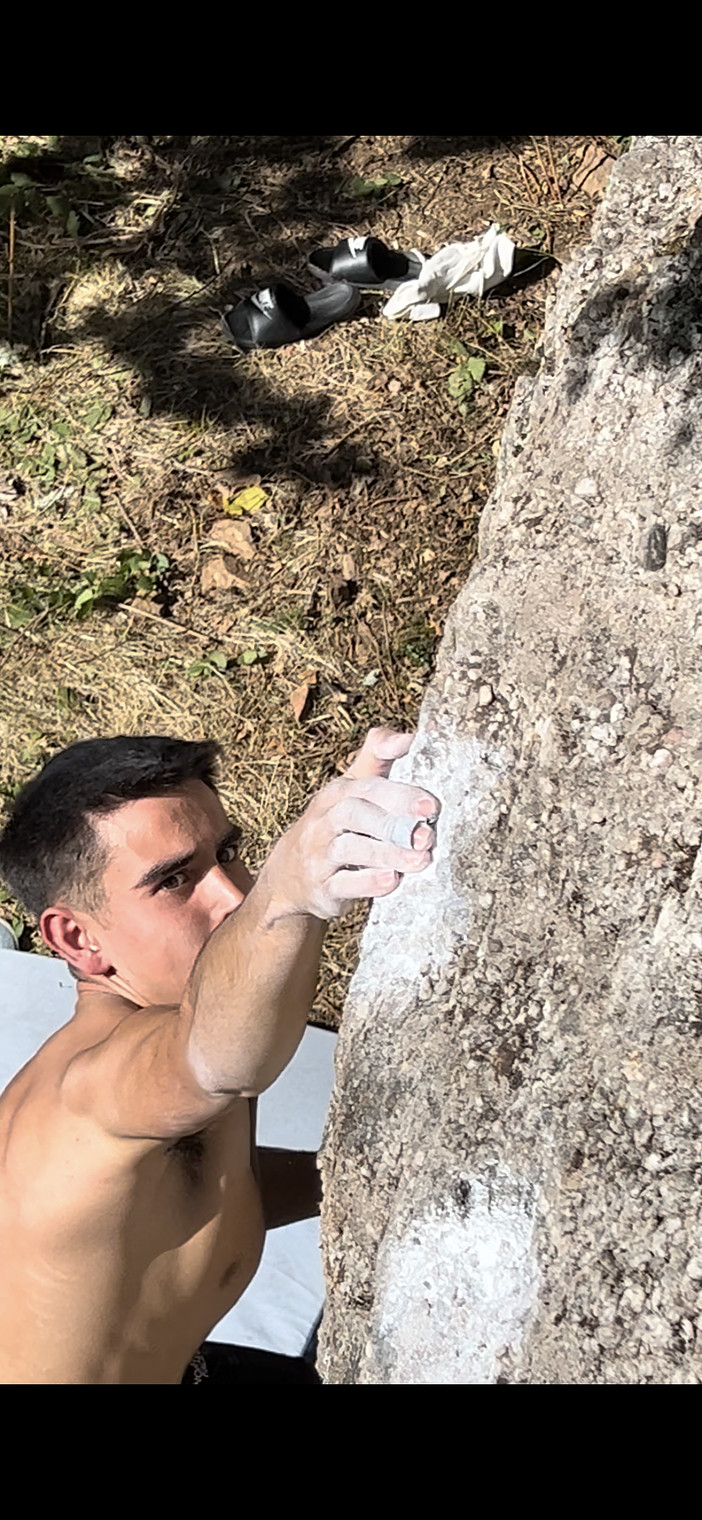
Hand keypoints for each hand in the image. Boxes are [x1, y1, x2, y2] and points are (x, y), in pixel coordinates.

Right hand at [263, 727, 439, 920]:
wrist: (290, 875)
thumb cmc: (335, 825)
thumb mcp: (350, 788)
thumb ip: (378, 757)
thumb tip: (409, 736)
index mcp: (337, 793)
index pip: (367, 786)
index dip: (400, 794)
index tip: (431, 805)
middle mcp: (324, 820)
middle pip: (355, 813)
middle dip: (393, 823)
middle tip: (427, 835)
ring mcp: (319, 854)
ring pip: (350, 849)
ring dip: (388, 854)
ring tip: (421, 859)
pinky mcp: (321, 887)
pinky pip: (342, 884)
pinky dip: (368, 882)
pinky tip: (393, 880)